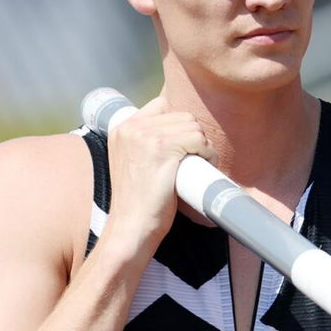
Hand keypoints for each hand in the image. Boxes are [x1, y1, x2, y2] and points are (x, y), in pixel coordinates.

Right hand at [106, 97, 214, 245]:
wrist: (132, 225)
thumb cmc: (138, 200)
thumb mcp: (132, 161)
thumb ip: (144, 142)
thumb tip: (178, 131)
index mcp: (122, 127)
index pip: (162, 106)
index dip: (178, 126)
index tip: (182, 147)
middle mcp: (131, 127)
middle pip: (181, 115)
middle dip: (193, 136)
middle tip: (195, 158)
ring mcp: (145, 136)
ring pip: (192, 126)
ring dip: (203, 144)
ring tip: (199, 163)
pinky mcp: (161, 148)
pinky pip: (198, 139)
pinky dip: (208, 153)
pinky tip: (204, 165)